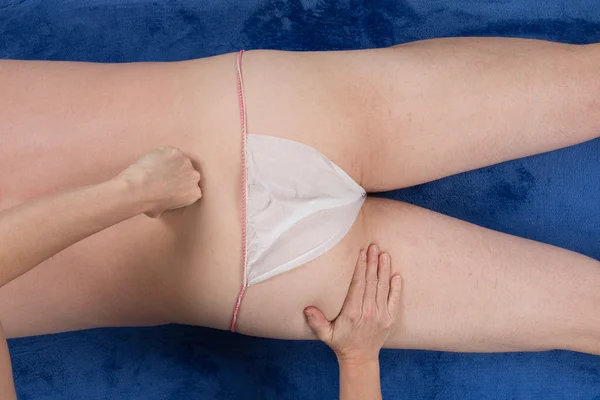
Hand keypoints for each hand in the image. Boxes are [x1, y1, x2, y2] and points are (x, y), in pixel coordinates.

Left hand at [116, 146, 201, 217]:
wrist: (139, 188)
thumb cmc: (149, 203)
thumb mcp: (161, 211)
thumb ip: (168, 204)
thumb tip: (161, 204)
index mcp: (194, 193)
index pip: (191, 188)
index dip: (181, 186)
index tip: (172, 186)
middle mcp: (194, 177)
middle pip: (188, 173)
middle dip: (179, 174)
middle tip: (164, 176)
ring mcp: (186, 162)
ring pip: (180, 160)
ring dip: (171, 163)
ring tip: (157, 168)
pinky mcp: (175, 151)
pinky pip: (169, 152)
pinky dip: (162, 155)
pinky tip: (153, 161)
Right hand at [304, 244, 401, 362]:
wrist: (360, 358)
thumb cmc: (341, 342)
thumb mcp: (325, 334)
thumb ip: (316, 322)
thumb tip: (307, 308)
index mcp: (352, 312)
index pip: (357, 284)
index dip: (360, 267)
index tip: (360, 253)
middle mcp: (368, 311)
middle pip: (371, 282)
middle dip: (372, 263)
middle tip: (373, 246)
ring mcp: (381, 315)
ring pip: (382, 287)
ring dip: (384, 269)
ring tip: (384, 254)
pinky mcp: (390, 318)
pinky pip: (394, 299)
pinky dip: (396, 287)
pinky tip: (396, 274)